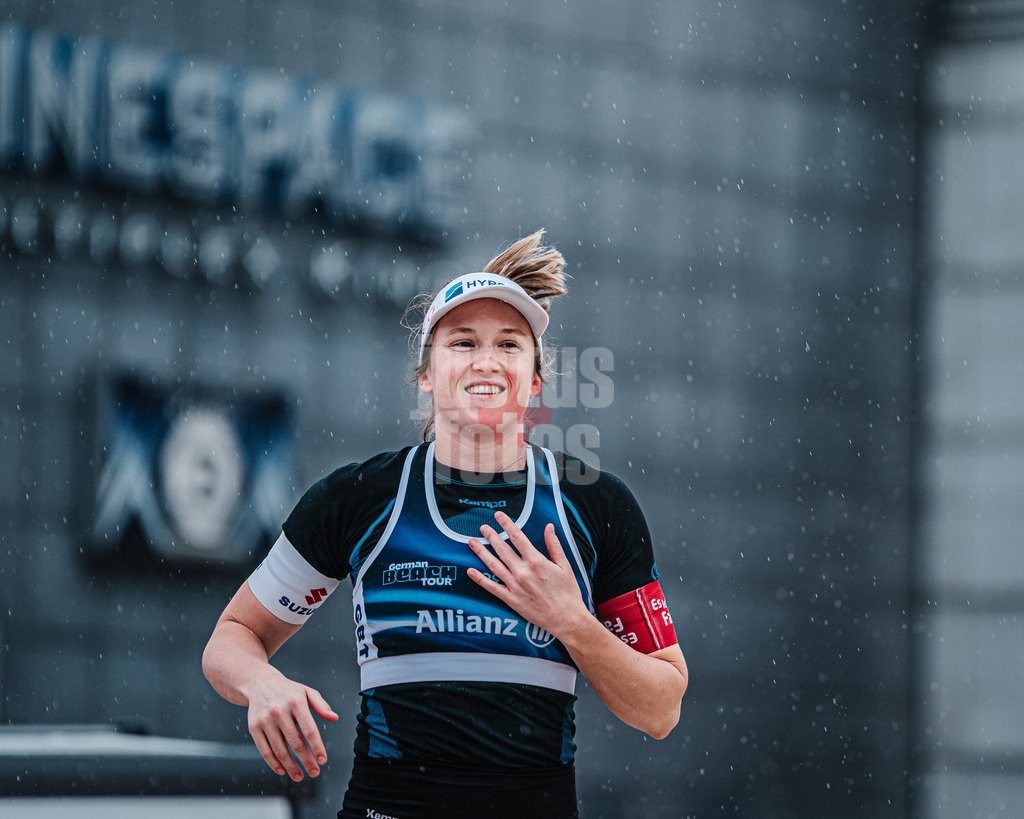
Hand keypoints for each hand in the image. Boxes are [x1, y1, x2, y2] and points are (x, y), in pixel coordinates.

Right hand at [245, 671, 338, 780]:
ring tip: (299, 776)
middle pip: (295, 742)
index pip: (309, 729)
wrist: (259, 683)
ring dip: (290, 766)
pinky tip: (282, 770)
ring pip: (279, 749)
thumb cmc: (288, 690)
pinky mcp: (254, 728)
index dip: (316, 747)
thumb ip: (321, 705)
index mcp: (296, 702)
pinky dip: (273, 763)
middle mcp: (279, 711)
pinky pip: (264, 750)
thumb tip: (335, 718)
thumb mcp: (307, 692)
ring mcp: (265, 720)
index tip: (323, 760)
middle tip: (314, 772)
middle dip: (306, 760)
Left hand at [467, 511, 588, 638]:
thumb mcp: (565, 565)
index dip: (507, 524)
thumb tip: (549, 527)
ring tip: (472, 542)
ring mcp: (515, 586)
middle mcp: (523, 572)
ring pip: (494, 565)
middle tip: (483, 527)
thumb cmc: (568, 592)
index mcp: (536, 561)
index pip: (518, 537)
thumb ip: (554, 545)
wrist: (566, 619)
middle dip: (491, 536)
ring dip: (481, 552)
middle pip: (502, 549)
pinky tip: (470, 571)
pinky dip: (480, 579)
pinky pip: (492, 587)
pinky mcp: (511, 600)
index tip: (498, 515)